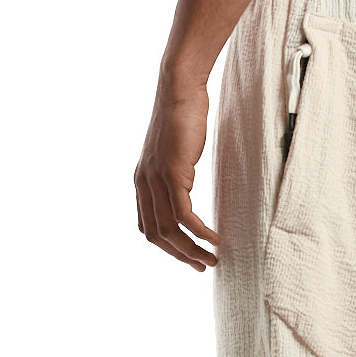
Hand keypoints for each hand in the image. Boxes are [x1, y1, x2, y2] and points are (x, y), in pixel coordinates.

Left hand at [134, 81, 219, 270]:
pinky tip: (214, 239)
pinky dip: (199, 232)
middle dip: (180, 256)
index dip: (168, 249)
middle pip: (156, 235)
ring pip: (170, 229)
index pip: (147, 228)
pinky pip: (184, 215)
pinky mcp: (171, 173)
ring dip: (192, 250)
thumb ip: (174, 177)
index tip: (190, 257)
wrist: (180, 90)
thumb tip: (185, 192)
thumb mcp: (174, 155)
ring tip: (212, 259)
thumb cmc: (183, 119)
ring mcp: (155, 179)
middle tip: (204, 266)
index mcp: (141, 183)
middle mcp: (143, 184)